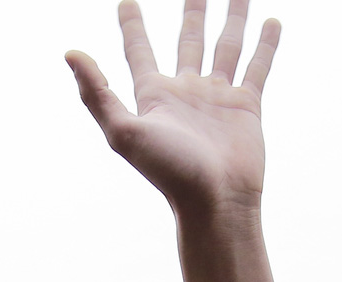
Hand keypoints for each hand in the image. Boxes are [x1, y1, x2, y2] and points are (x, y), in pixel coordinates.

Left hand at [67, 0, 279, 214]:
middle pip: (187, 39)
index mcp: (155, 95)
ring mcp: (218, 97)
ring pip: (226, 45)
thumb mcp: (123, 132)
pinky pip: (258, 67)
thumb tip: (70, 52)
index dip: (132, 25)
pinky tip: (271, 22)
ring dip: (233, 17)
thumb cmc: (168, 172)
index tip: (126, 1)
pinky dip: (266, 45)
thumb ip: (97, 93)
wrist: (215, 202)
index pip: (140, 50)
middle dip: (192, 10)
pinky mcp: (247, 107)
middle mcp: (186, 91)